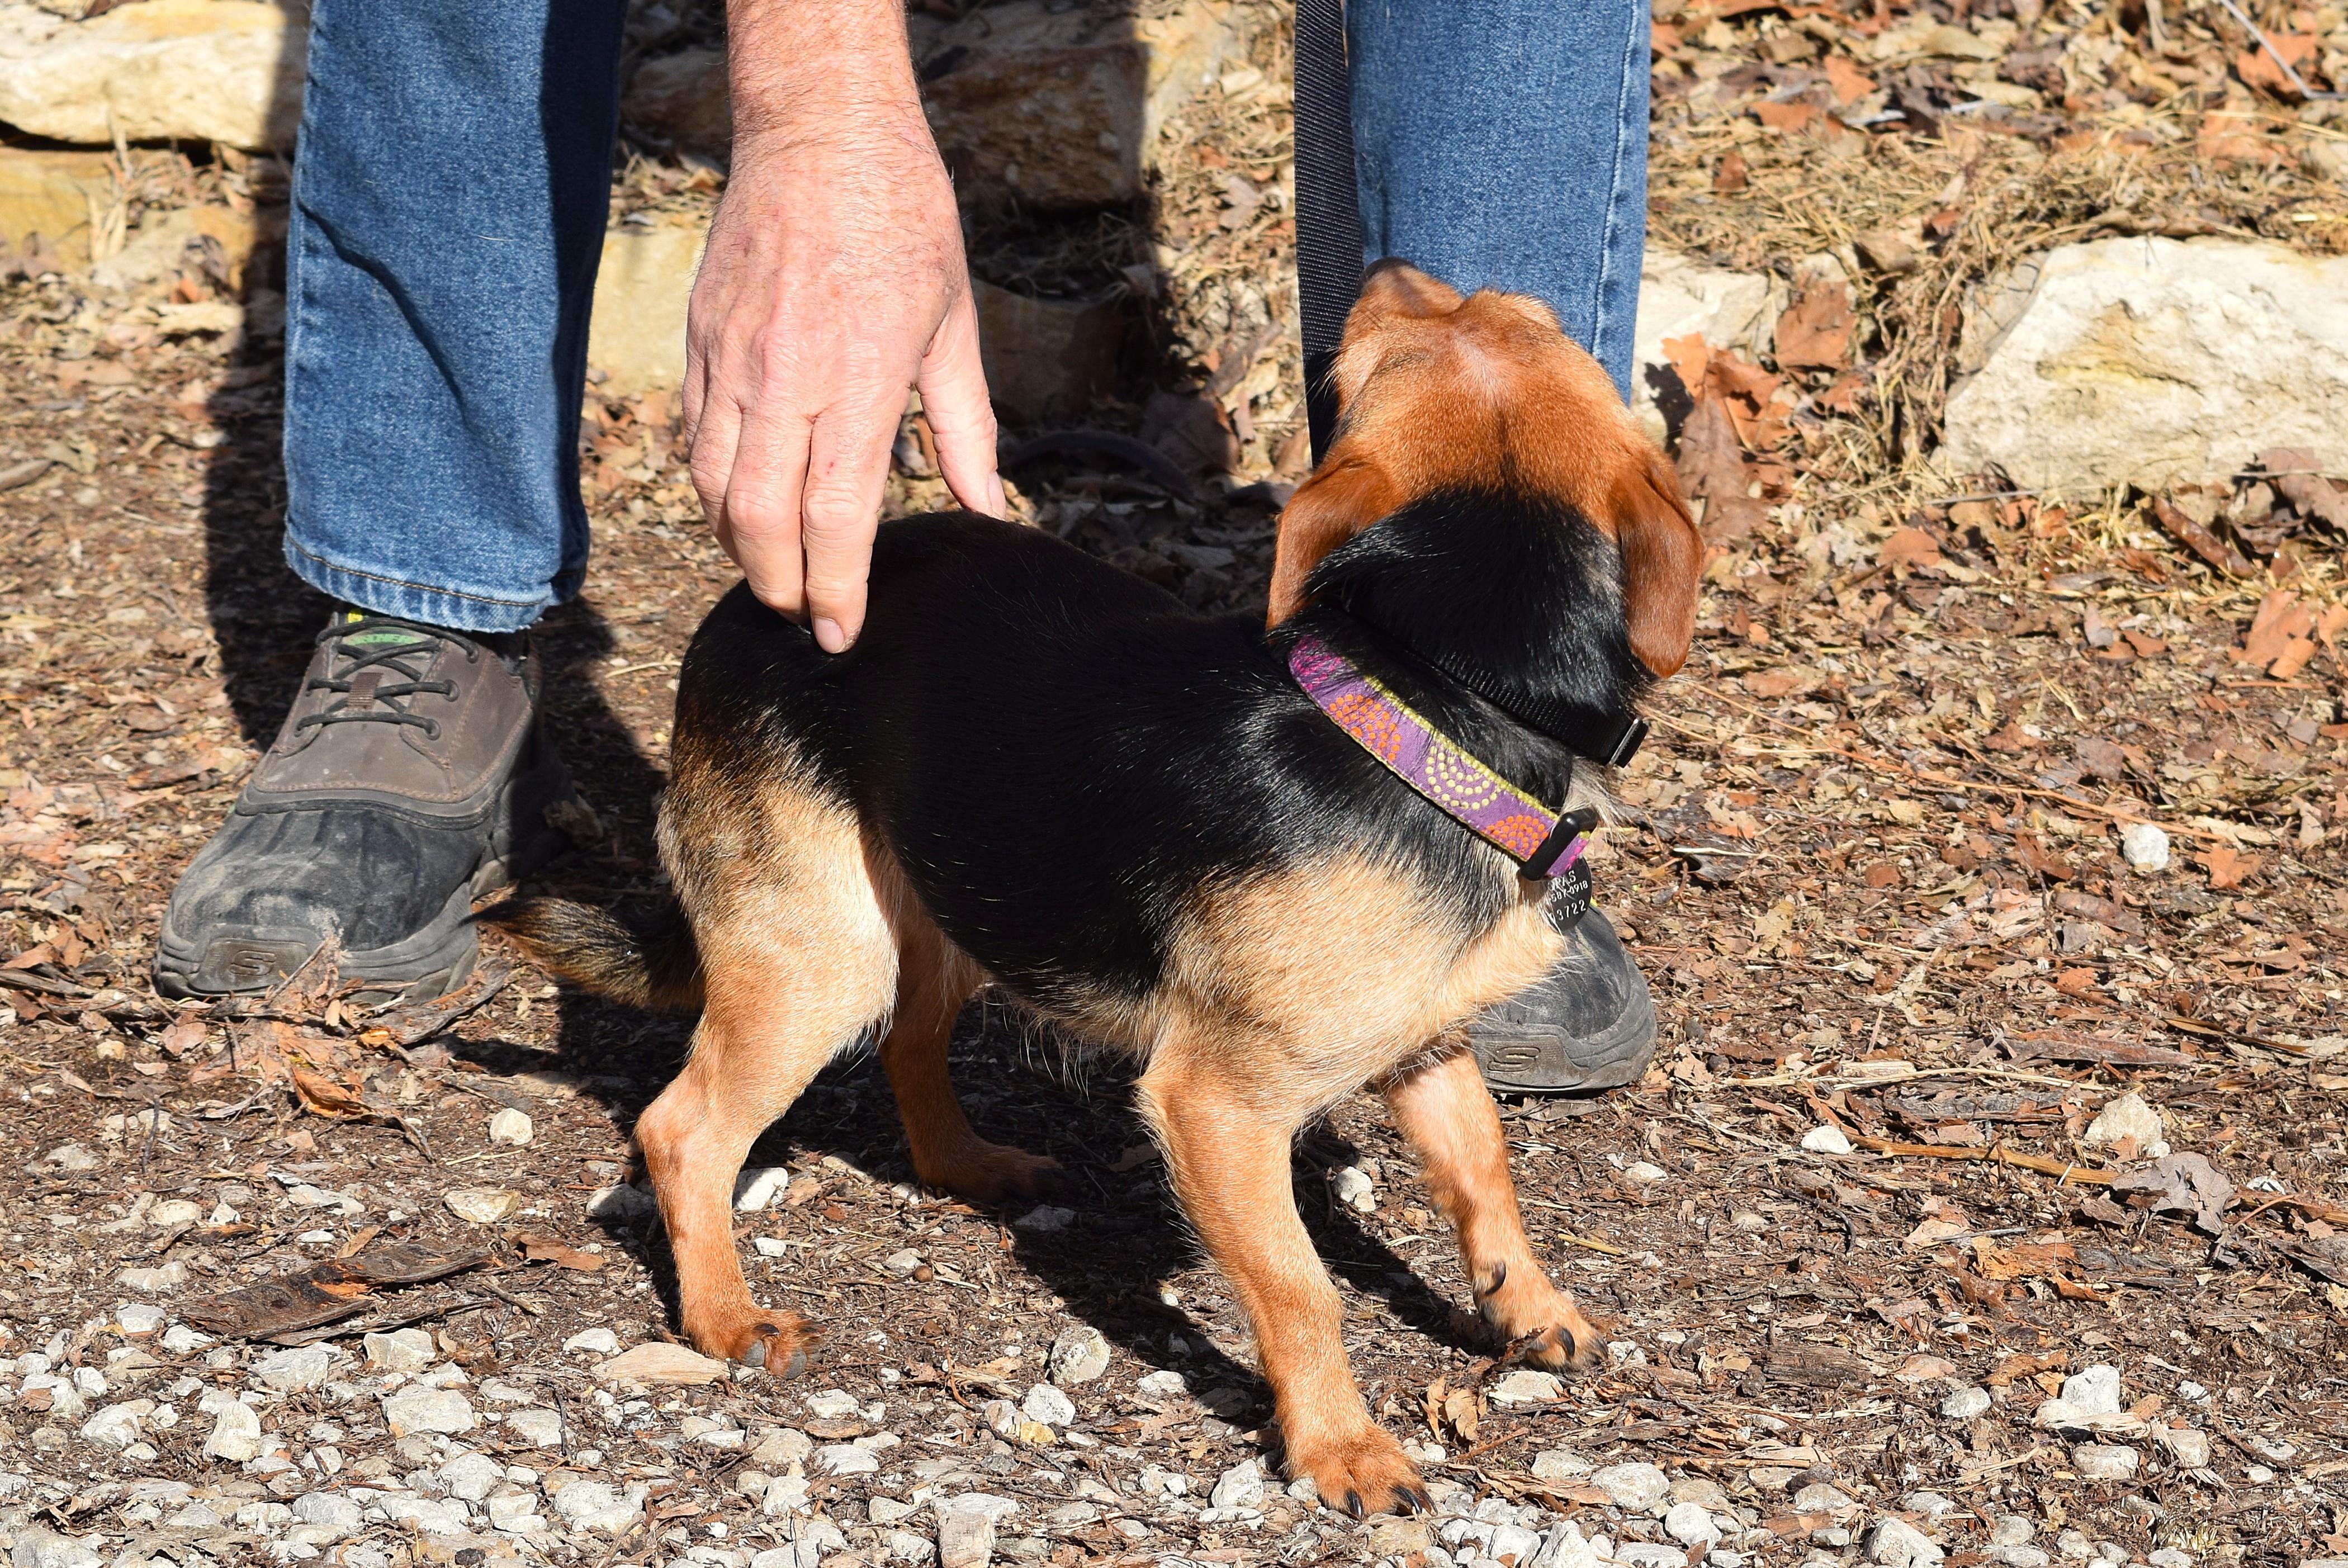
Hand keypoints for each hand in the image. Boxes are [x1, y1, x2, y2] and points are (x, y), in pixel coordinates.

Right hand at [683, 2, 1001, 652]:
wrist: (820, 132)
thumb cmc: (903, 221)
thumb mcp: (954, 325)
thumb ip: (966, 428)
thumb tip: (987, 508)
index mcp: (857, 379)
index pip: (835, 518)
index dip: (836, 589)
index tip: (840, 634)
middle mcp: (784, 379)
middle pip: (761, 521)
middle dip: (779, 586)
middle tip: (802, 617)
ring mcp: (731, 361)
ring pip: (715, 489)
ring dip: (740, 547)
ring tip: (774, 572)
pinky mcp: (698, 342)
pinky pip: (694, 440)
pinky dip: (712, 491)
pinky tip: (739, 509)